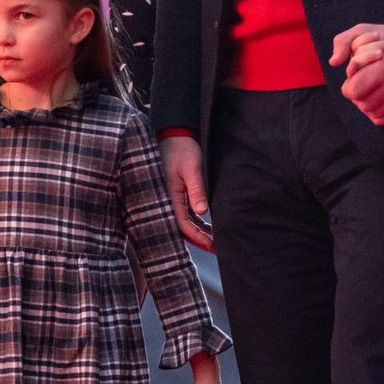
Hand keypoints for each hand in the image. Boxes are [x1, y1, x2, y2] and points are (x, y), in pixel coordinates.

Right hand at [158, 136, 213, 251]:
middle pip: (182, 229)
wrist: (173, 134)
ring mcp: (169, 199)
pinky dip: (196, 223)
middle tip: (217, 249)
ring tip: (216, 241)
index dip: (199, 238)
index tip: (213, 245)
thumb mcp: (192, 169)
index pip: (183, 225)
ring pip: (183, 223)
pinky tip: (208, 228)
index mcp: (168, 196)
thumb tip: (202, 212)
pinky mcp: (174, 195)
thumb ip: (197, 191)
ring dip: (198, 233)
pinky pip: (184, 214)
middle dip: (199, 240)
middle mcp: (166, 201)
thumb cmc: (182, 149)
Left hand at [329, 22, 383, 124]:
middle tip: (362, 83)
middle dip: (357, 95)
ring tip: (370, 90)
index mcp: (380, 67)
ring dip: (367, 104)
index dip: (348, 86)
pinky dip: (379, 113)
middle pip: (362, 104)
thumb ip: (341, 43)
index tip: (353, 78)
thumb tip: (334, 62)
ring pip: (374, 113)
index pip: (353, 92)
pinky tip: (377, 100)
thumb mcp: (360, 31)